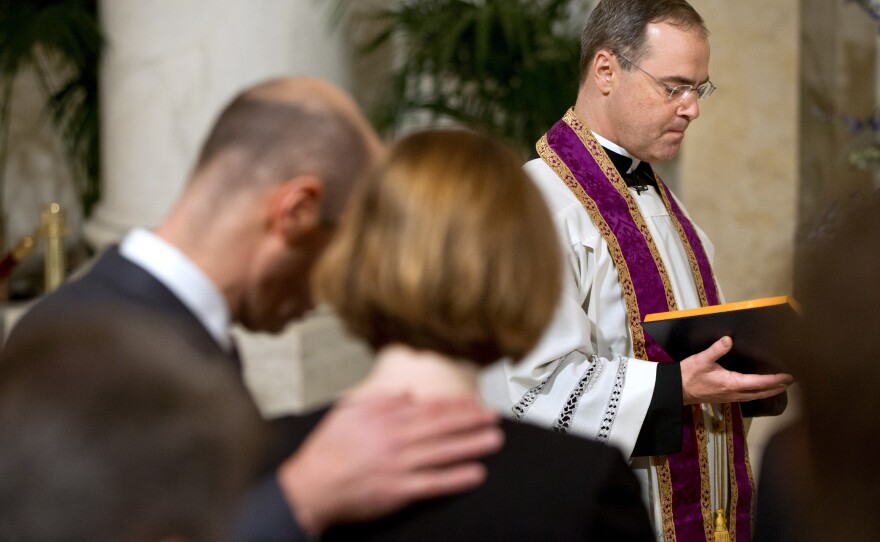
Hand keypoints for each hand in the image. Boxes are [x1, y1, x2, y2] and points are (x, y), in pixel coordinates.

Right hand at [276, 394, 503, 534]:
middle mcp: (396, 439)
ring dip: (471, 445)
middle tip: (495, 417)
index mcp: (385, 419)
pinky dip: (456, 478)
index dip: (456, 405)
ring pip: (443, 452)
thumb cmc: (327, 449)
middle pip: (441, 427)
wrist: (311, 486)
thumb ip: (380, 401)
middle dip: (471, 420)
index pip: (429, 408)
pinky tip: (476, 473)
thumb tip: (408, 394)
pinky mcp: (398, 491)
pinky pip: (433, 483)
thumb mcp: (348, 412)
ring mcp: (398, 465)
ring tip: (494, 440)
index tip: (475, 402)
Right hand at [680, 336, 792, 404]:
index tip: (788, 376)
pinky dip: (758, 393)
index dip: (775, 380)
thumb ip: (716, 349)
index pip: (759, 382)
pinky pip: (748, 397)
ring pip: (755, 396)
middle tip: (790, 382)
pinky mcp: (725, 398)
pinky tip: (758, 390)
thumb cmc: (689, 375)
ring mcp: (730, 397)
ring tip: (779, 387)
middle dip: (777, 388)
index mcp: (731, 383)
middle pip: (761, 392)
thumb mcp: (701, 359)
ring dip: (769, 392)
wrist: (677, 390)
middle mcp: (734, 392)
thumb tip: (729, 339)